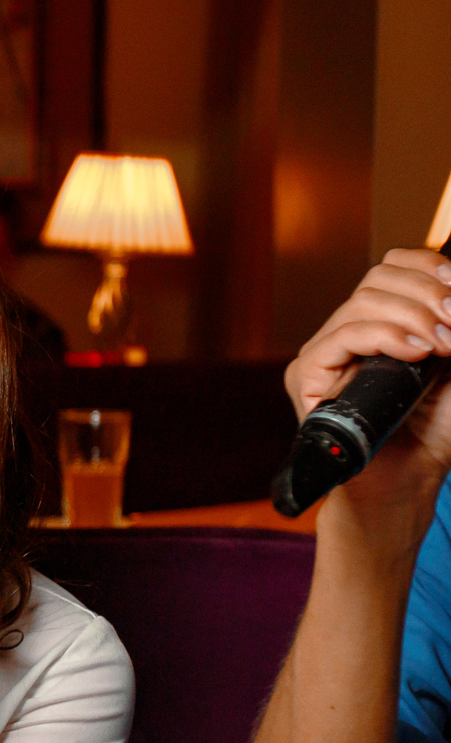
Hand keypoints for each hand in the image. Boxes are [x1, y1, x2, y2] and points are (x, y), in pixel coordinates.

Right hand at [289, 248, 450, 534]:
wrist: (411, 476)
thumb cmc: (437, 426)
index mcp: (382, 320)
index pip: (393, 265)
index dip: (427, 266)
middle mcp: (348, 330)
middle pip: (379, 277)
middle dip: (428, 294)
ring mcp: (324, 351)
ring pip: (363, 301)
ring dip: (413, 316)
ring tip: (443, 346)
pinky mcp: (306, 376)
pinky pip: (342, 336)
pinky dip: (383, 337)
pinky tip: (416, 352)